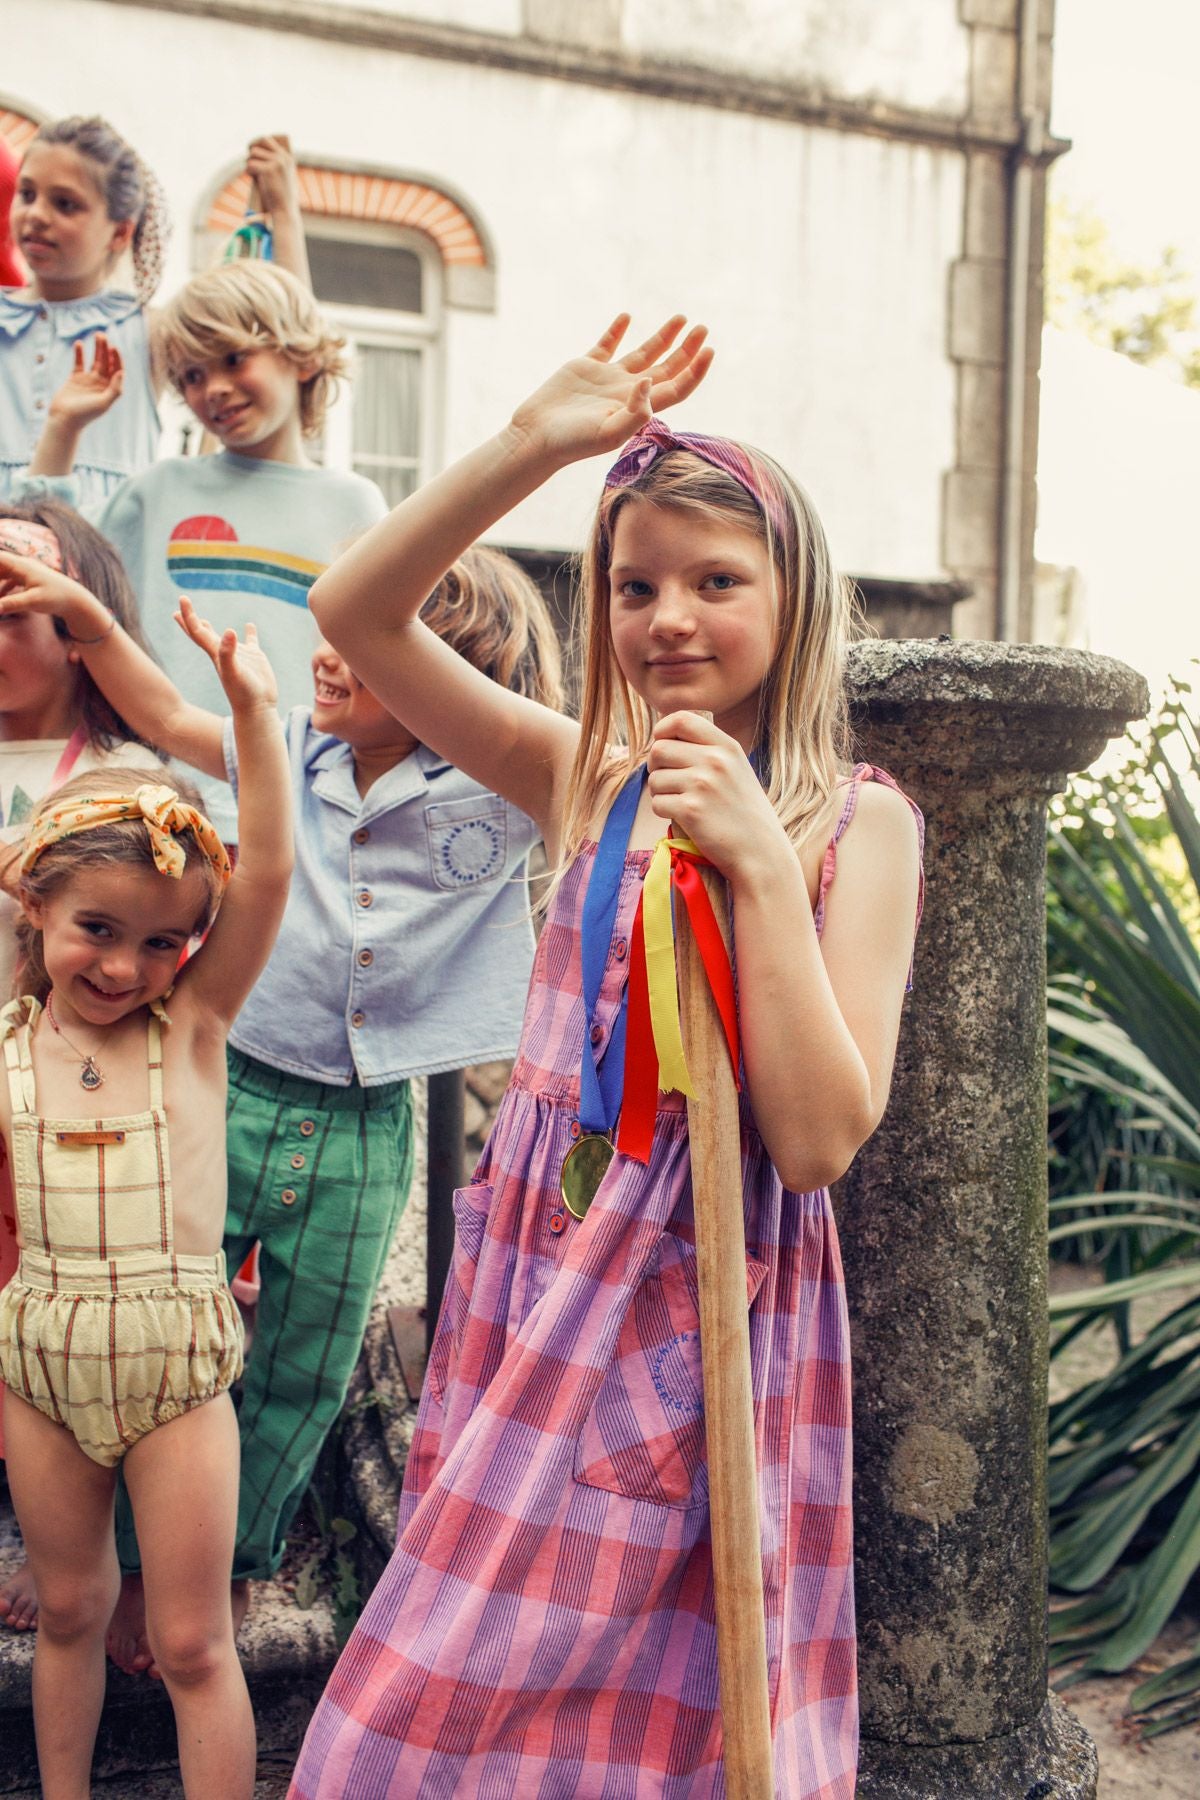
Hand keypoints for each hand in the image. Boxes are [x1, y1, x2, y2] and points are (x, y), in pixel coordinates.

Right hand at [0, 550, 109, 641]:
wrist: (76, 600)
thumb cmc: (57, 599)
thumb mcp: (33, 602)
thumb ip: (11, 604)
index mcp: (21, 566)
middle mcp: (22, 565)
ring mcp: (26, 572)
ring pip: (3, 572)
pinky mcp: (30, 580)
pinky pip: (10, 579)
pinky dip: (2, 587)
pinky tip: (1, 599)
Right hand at [48, 335, 123, 427]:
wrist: (64, 419)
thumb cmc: (85, 414)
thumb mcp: (103, 403)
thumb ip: (115, 389)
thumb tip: (121, 372)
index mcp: (110, 389)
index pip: (117, 370)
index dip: (117, 358)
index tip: (114, 348)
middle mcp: (101, 384)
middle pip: (107, 363)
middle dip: (106, 349)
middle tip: (102, 335)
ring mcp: (88, 380)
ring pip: (95, 360)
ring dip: (97, 348)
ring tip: (98, 335)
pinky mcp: (75, 379)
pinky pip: (79, 363)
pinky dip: (79, 354)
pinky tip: (80, 344)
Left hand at [176, 596, 278, 710]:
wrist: (258, 709)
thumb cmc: (244, 693)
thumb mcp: (235, 672)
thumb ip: (229, 653)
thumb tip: (229, 631)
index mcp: (215, 653)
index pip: (197, 630)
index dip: (188, 615)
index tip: (182, 598)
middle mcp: (224, 652)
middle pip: (202, 632)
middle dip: (190, 618)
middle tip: (181, 604)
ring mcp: (239, 655)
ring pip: (223, 637)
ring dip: (211, 628)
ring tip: (202, 619)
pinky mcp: (255, 658)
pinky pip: (251, 641)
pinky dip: (250, 633)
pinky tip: (249, 626)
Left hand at [245, 134, 298, 216]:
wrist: (285, 211)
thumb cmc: (283, 198)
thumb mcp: (283, 178)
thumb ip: (277, 166)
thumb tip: (259, 154)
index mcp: (288, 158)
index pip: (268, 140)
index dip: (257, 144)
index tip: (252, 149)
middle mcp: (283, 158)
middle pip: (261, 140)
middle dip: (252, 146)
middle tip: (249, 157)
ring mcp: (277, 163)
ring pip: (253, 153)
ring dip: (249, 162)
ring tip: (253, 173)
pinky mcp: (269, 170)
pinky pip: (250, 164)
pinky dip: (248, 171)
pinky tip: (252, 177)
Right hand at [506, 315, 712, 466]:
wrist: (536, 437)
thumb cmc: (572, 442)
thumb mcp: (608, 433)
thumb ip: (635, 412)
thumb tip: (650, 381)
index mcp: (638, 408)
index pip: (677, 388)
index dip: (695, 371)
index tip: (709, 350)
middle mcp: (627, 392)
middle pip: (667, 368)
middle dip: (687, 349)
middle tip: (703, 328)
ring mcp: (607, 379)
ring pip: (644, 353)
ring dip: (663, 336)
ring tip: (681, 318)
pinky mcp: (585, 367)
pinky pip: (607, 344)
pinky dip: (617, 330)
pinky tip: (627, 316)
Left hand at [646, 712, 787, 882]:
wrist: (762, 852)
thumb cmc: (745, 814)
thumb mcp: (737, 770)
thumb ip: (709, 752)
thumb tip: (664, 739)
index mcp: (727, 747)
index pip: (681, 719)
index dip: (662, 730)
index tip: (662, 745)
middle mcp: (715, 761)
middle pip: (659, 749)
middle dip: (656, 767)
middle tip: (668, 783)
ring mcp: (702, 785)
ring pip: (654, 778)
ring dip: (660, 793)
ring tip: (680, 803)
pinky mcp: (691, 810)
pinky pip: (657, 803)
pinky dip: (663, 812)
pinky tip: (682, 818)